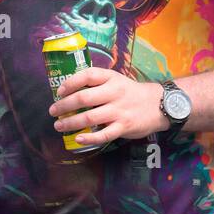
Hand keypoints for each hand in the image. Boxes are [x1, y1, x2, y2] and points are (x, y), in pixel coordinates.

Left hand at [50, 68, 170, 145]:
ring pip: (90, 118)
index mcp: (112, 78)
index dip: (71, 82)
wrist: (160, 105)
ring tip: (59, 126)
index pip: (88, 75)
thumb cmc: (132, 93)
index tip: (59, 91)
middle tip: (53, 112)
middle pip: (84, 98)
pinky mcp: (124, 126)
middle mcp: (115, 93)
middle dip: (64, 106)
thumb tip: (69, 92)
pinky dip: (89, 138)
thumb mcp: (117, 81)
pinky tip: (78, 138)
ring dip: (70, 123)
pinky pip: (104, 134)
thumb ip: (98, 84)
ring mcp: (120, 111)